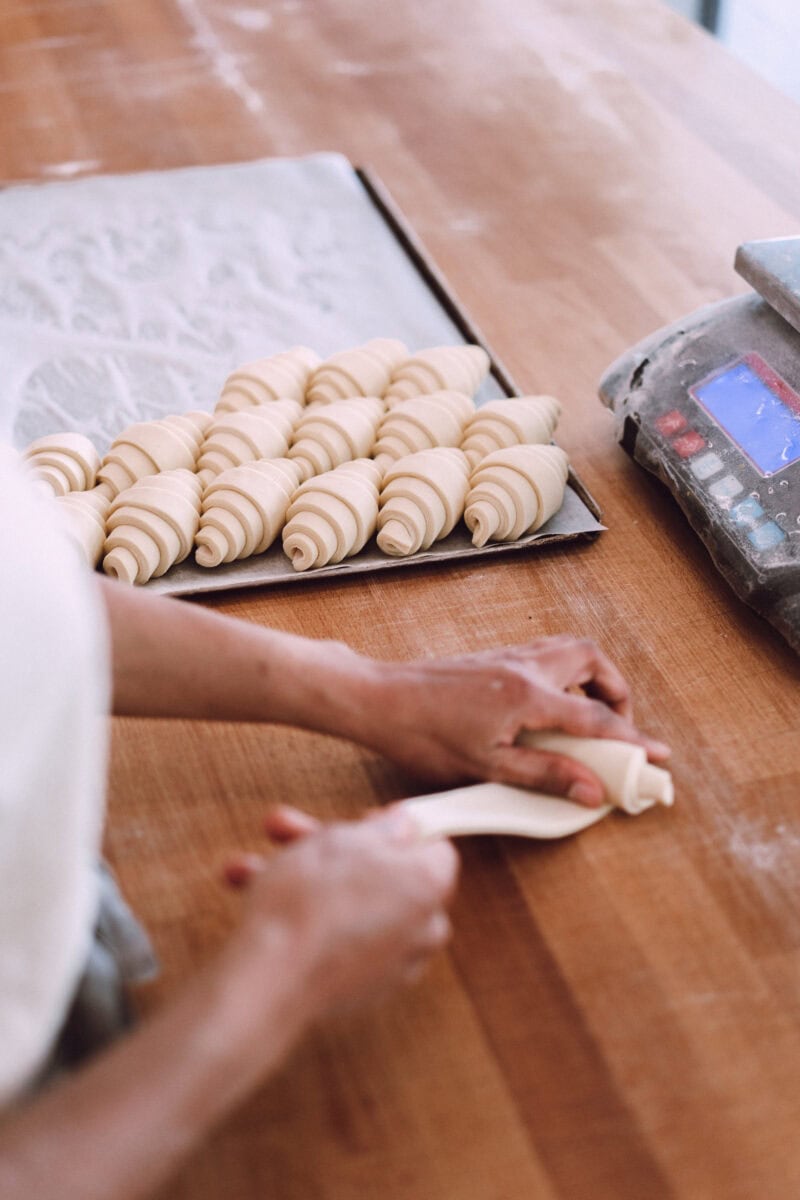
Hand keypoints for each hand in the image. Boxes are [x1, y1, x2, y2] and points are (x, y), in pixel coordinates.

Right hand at [224, 807, 458, 1018]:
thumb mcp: (342, 840)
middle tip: (288, 831)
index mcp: (429, 885)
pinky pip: (334, 939)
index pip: (433, 847)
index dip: (397, 827)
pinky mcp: (358, 990)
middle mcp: (421, 929)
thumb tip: (405, 827)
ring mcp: (390, 964)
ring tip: (247, 865)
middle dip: (327, 849)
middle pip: (381, 874)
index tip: (360, 820)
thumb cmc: (309, 900)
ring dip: (298, 878)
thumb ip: (381, 829)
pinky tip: (250, 893)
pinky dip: (302, 917)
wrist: (270, 980)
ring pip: (347, 904)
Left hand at [357, 635, 669, 805]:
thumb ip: (544, 776)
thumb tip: (592, 792)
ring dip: (591, 675)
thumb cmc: (423, 736)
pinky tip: (552, 703)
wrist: (378, 699)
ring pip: (568, 649)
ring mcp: (507, 657)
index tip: (659, 756)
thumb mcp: (486, 767)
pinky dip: (565, 671)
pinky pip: (545, 652)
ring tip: (591, 713)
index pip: (596, 717)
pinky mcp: (492, 657)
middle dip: (617, 689)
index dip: (633, 739)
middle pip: (591, 659)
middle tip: (619, 726)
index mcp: (528, 695)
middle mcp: (524, 666)